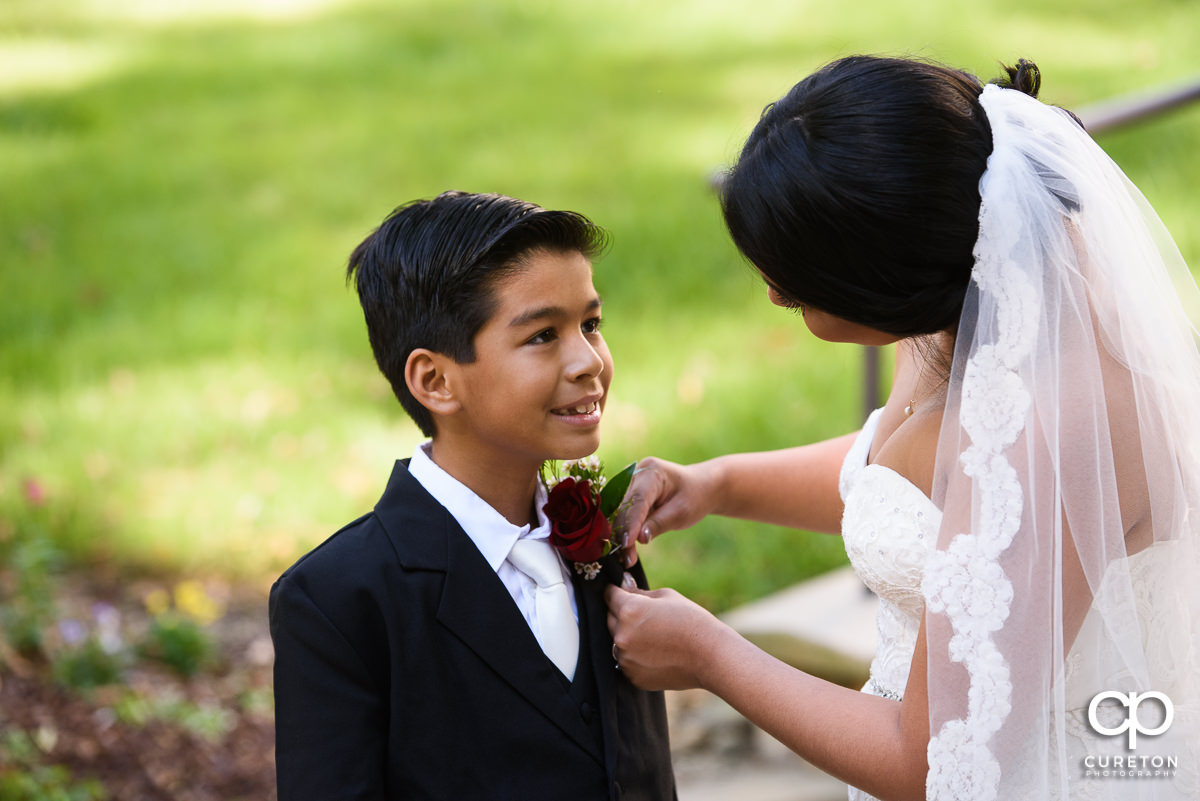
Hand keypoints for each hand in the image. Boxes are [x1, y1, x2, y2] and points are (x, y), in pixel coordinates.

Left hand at [604, 584, 727, 690]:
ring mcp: (625, 658)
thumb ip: (638, 593)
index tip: (619, 592)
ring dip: (628, 637)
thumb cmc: (691, 620)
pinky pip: (626, 661)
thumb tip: (623, 589)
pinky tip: (657, 652)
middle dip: (622, 615)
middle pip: (609, 619)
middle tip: (645, 616)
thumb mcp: (665, 596)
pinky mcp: (632, 676)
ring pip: (617, 642)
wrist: (709, 655)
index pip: (609, 596)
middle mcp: (621, 635)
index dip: (615, 592)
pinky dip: (635, 656)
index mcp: (628, 610)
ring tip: (654, 637)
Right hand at [615, 457, 720, 557]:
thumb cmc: (695, 496)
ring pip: (623, 513)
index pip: (638, 499)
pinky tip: (628, 550)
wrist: (700, 487)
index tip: (627, 544)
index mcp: (652, 471)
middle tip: (627, 559)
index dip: (631, 523)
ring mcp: (632, 483)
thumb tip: (639, 539)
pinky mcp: (631, 494)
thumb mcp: (682, 512)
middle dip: (625, 533)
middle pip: (626, 507)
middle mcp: (637, 474)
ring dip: (624, 535)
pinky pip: (626, 514)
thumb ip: (659, 523)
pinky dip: (627, 531)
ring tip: (628, 559)